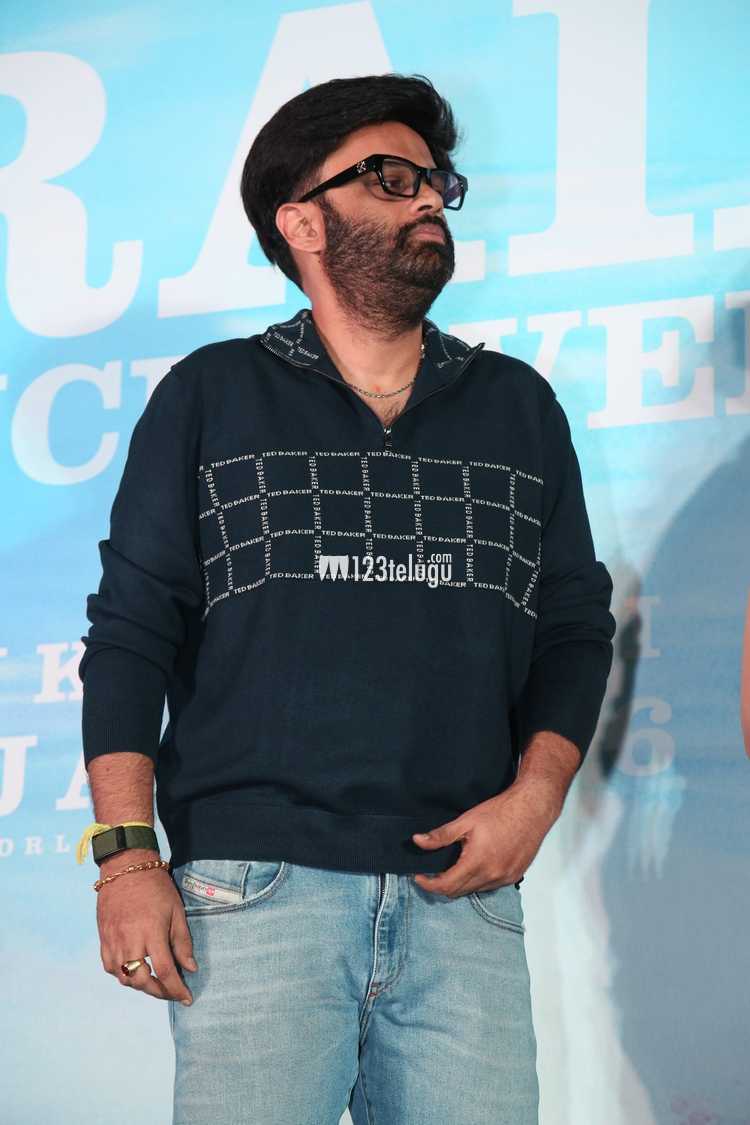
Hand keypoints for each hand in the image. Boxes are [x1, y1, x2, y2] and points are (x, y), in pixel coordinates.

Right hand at [96, 850, 197, 1004]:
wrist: (125, 867)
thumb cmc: (155, 887)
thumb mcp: (176, 911)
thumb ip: (182, 942)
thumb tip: (190, 969)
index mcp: (151, 933)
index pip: (165, 971)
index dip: (176, 989)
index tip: (187, 998)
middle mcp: (130, 941)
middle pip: (142, 981)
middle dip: (159, 992)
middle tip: (171, 992)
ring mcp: (113, 942)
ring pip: (124, 979)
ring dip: (141, 986)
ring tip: (155, 982)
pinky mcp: (103, 939)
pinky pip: (110, 968)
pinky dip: (122, 975)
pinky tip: (133, 971)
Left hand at [411, 779, 562, 897]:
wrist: (532, 809)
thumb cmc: (501, 812)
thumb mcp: (466, 820)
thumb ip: (441, 835)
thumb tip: (418, 841)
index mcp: (477, 863)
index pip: (446, 886)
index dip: (428, 884)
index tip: (419, 877)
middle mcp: (492, 876)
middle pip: (459, 892)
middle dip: (442, 885)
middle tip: (433, 872)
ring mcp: (505, 878)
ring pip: (475, 890)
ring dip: (461, 883)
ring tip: (454, 868)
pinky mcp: (515, 876)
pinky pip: (490, 886)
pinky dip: (478, 881)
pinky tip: (475, 866)